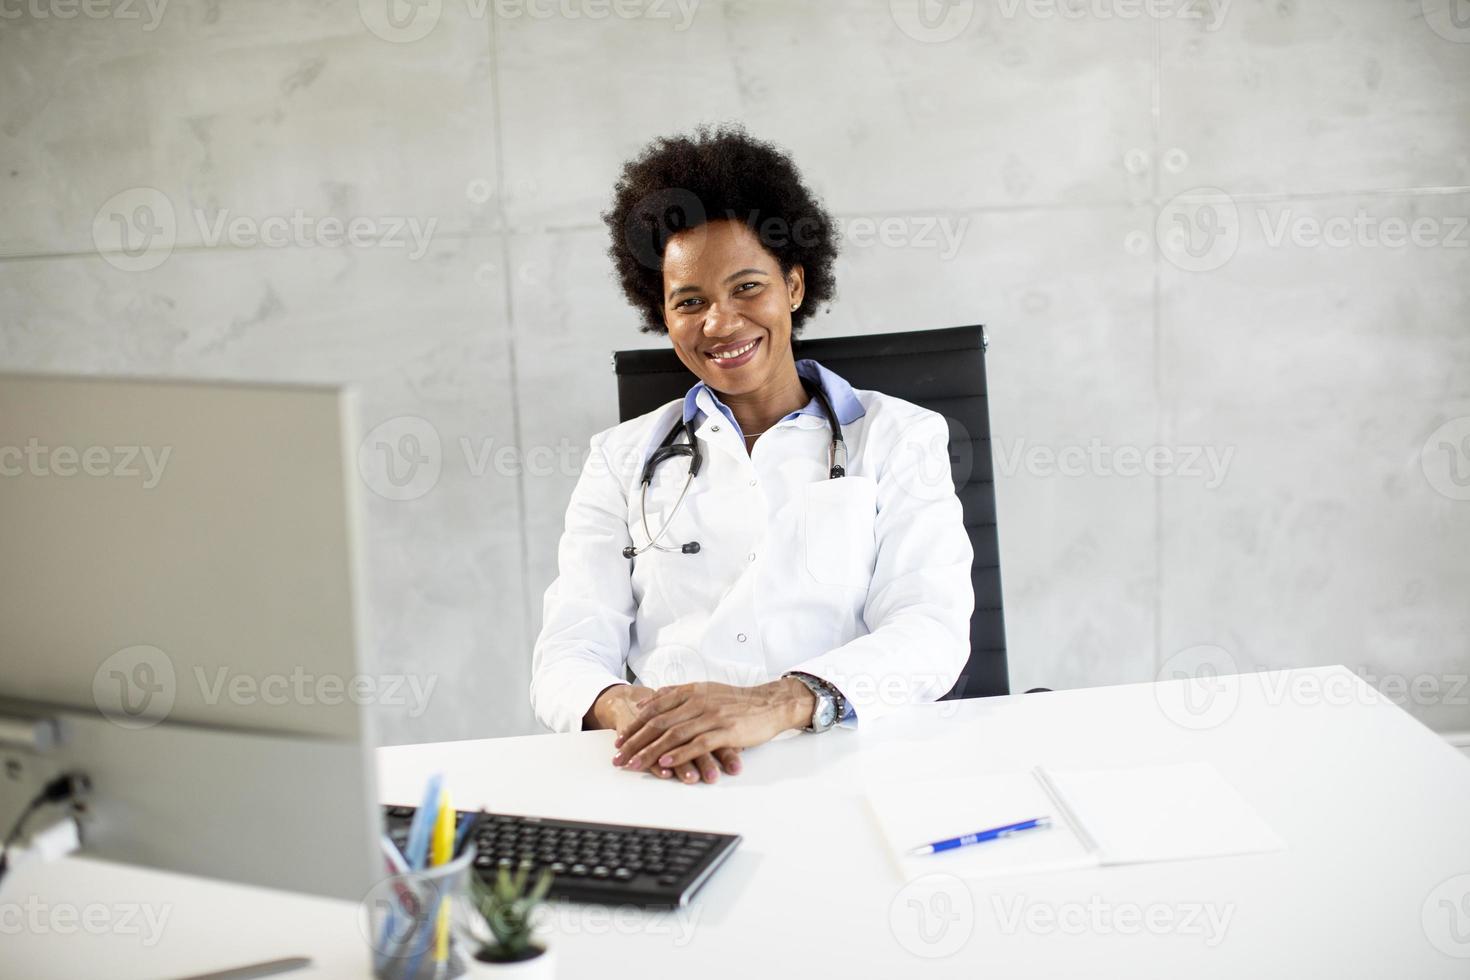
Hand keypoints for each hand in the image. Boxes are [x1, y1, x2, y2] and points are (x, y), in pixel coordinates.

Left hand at [611, 679, 815, 782]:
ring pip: (674, 735)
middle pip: (659, 723)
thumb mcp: (706, 690)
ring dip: (651, 751)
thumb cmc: (737, 701)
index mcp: (692, 691)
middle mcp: (699, 702)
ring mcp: (712, 716)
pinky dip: (679, 755)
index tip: (620, 740)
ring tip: (634, 764)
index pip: (656, 709)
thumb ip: (678, 694)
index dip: (636, 725)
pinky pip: (698, 744)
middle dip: (636, 741)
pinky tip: (666, 764)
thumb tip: (650, 699)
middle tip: (619, 757)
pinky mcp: (726, 731)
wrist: (770, 703)